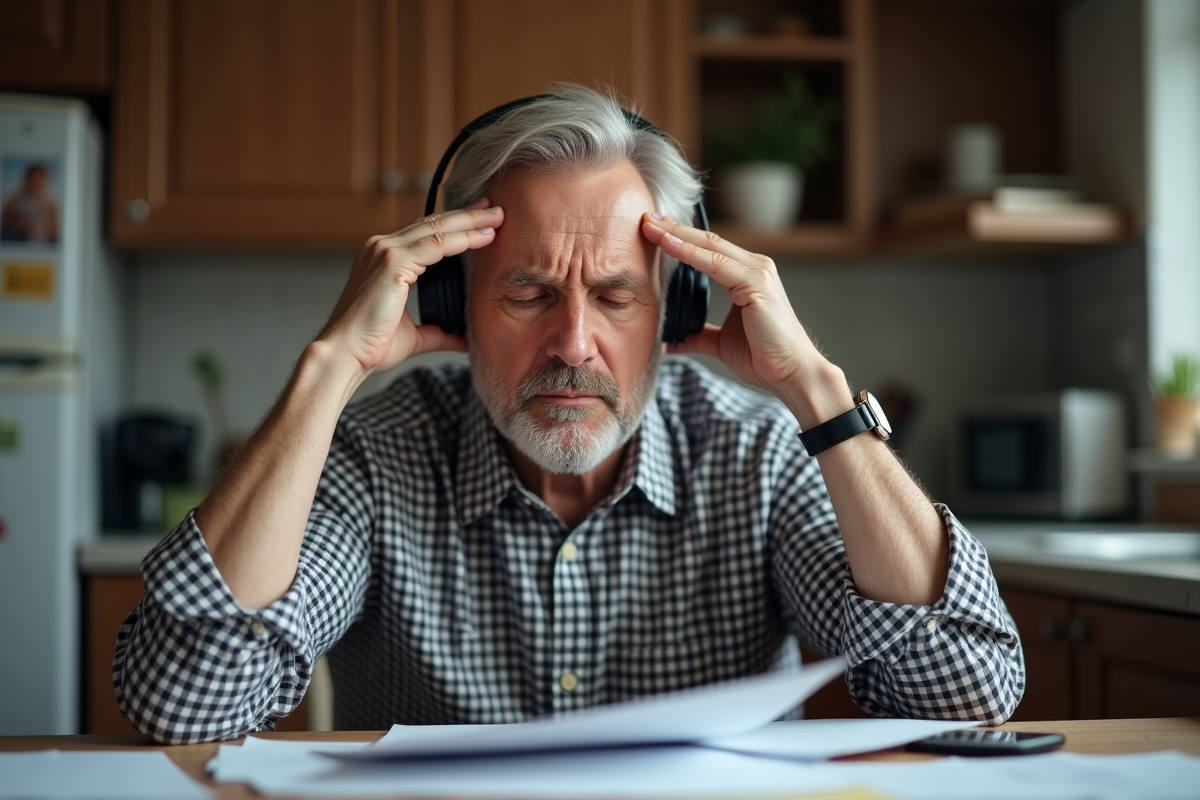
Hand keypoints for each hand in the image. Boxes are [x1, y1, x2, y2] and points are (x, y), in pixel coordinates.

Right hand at [319, 199, 503, 375]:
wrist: (345, 355)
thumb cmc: (371, 346)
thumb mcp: (414, 336)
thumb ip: (439, 333)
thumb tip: (464, 340)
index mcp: (383, 259)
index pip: (424, 233)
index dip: (454, 225)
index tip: (481, 221)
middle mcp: (381, 248)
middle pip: (433, 223)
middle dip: (467, 215)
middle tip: (495, 208)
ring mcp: (385, 252)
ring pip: (437, 228)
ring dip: (470, 222)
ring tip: (498, 217)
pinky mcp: (392, 262)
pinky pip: (436, 244)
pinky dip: (462, 239)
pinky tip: (484, 237)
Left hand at [641, 213, 850, 424]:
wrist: (792, 374)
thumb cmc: (764, 357)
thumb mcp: (720, 343)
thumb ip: (697, 336)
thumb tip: (670, 341)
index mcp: (746, 275)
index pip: (708, 249)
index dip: (679, 238)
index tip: (652, 229)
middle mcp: (754, 267)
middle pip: (707, 240)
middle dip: (674, 228)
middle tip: (645, 217)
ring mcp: (757, 273)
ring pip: (710, 247)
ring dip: (677, 235)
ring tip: (650, 226)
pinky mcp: (757, 284)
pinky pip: (716, 264)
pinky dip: (689, 253)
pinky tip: (668, 245)